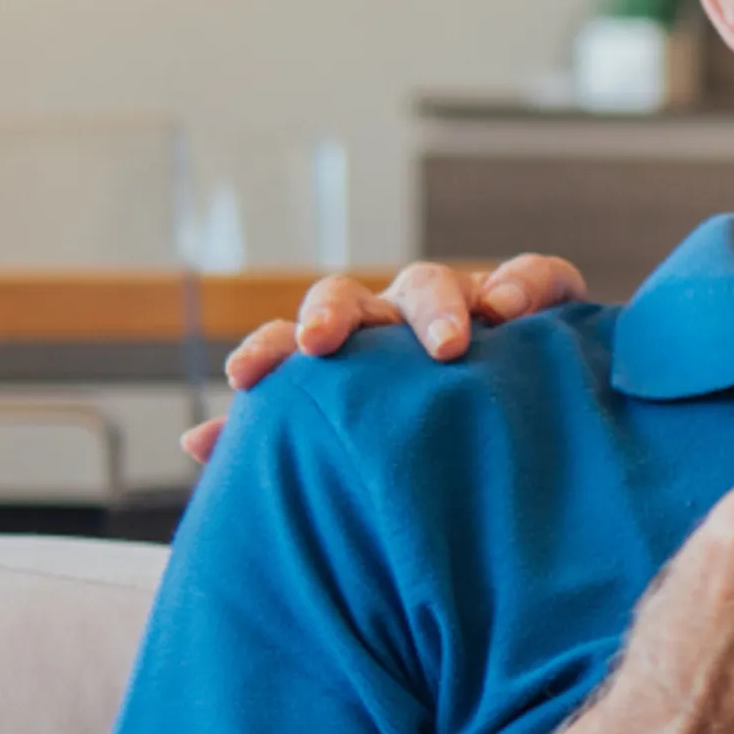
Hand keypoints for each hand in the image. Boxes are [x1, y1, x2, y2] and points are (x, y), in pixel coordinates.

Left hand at [180, 254, 588, 461]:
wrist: (529, 454)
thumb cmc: (431, 454)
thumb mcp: (361, 457)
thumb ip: (287, 447)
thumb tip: (197, 445)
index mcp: (351, 359)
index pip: (296, 341)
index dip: (268, 348)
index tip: (242, 378)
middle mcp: (396, 326)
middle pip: (353, 298)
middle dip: (334, 314)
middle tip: (322, 345)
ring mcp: (464, 310)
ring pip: (434, 282)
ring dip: (436, 307)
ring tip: (450, 346)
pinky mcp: (536, 306)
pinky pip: (535, 276)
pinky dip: (524, 283)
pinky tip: (512, 312)